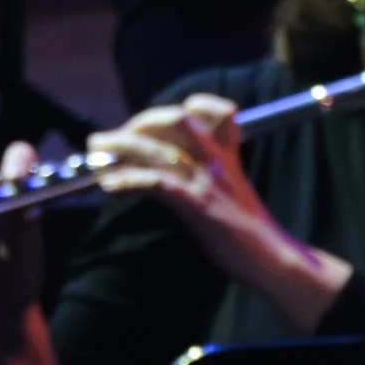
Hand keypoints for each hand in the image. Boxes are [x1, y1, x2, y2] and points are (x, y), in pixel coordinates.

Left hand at [84, 96, 348, 329]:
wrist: (269, 256)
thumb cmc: (246, 232)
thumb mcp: (229, 192)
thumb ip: (207, 175)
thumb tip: (172, 174)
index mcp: (227, 155)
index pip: (214, 111)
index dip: (183, 108)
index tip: (152, 120)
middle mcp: (217, 160)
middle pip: (176, 121)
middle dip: (137, 124)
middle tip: (107, 138)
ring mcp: (206, 180)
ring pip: (159, 149)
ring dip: (121, 147)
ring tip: (95, 151)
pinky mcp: (197, 204)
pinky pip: (158, 183)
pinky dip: (129, 179)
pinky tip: (110, 183)